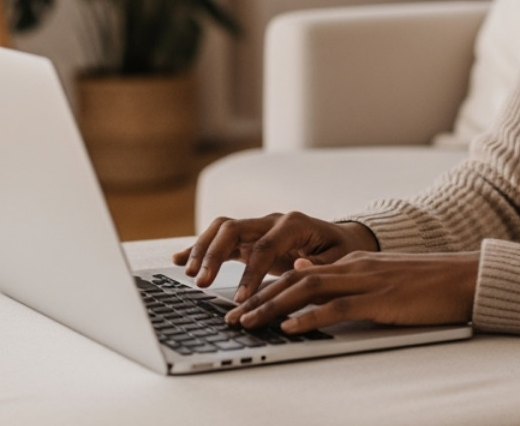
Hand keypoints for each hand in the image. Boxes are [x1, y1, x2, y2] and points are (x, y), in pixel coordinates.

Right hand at [172, 211, 379, 300]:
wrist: (340, 239)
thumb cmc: (340, 251)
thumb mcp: (339, 260)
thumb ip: (320, 265)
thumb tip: (300, 267)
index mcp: (294, 223)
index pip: (265, 246)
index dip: (250, 273)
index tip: (241, 298)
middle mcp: (271, 220)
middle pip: (234, 228)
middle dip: (215, 254)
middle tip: (203, 282)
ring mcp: (257, 227)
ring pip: (222, 229)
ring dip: (202, 248)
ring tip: (190, 273)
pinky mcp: (248, 238)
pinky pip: (219, 238)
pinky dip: (198, 246)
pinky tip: (179, 259)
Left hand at [224, 251, 478, 333]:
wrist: (463, 279)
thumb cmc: (425, 284)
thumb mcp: (378, 277)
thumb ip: (343, 277)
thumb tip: (303, 273)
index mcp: (351, 263)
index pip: (298, 274)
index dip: (267, 289)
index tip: (243, 307)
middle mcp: (352, 267)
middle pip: (293, 279)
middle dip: (259, 298)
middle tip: (232, 318)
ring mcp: (365, 280)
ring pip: (306, 289)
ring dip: (273, 307)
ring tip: (249, 322)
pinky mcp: (379, 298)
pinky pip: (337, 307)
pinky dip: (310, 317)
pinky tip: (291, 327)